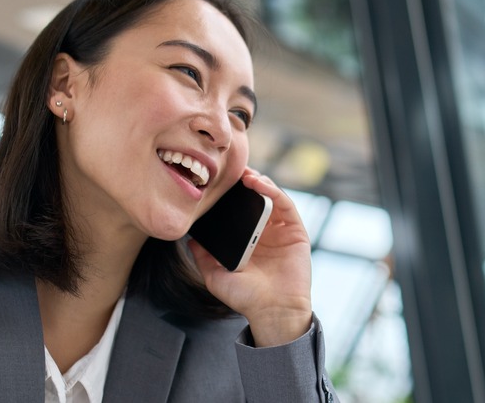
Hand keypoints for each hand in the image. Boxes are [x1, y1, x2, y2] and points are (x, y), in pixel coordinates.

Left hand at [190, 169, 312, 346]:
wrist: (271, 312)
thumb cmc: (245, 297)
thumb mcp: (214, 275)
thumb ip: (202, 256)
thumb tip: (188, 238)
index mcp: (247, 240)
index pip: (239, 211)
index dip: (230, 195)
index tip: (215, 183)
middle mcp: (265, 233)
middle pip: (255, 199)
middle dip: (243, 183)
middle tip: (230, 171)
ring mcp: (281, 231)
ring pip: (271, 197)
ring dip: (258, 182)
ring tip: (244, 175)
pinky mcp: (296, 232)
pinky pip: (285, 205)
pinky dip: (273, 191)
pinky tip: (259, 184)